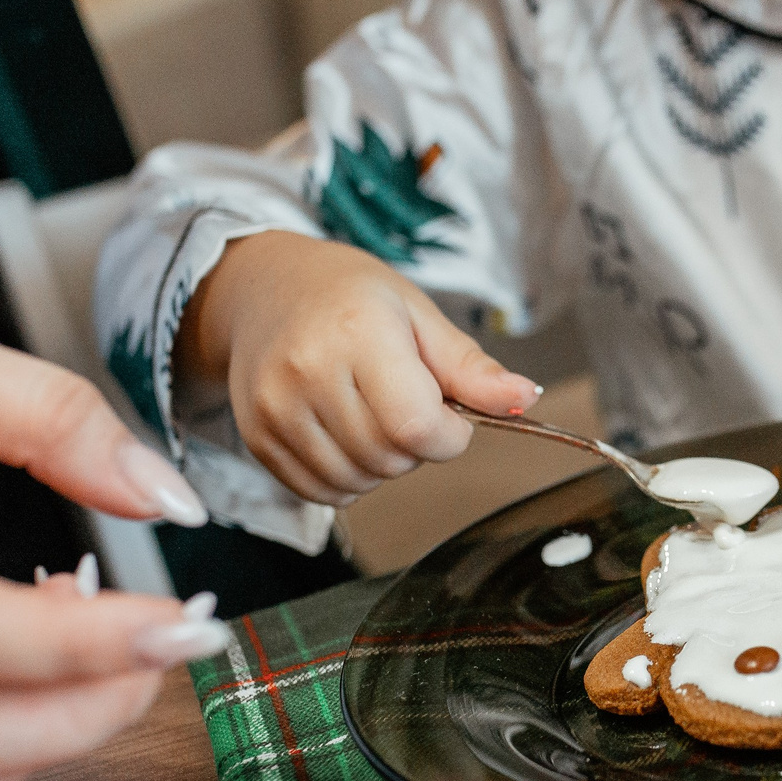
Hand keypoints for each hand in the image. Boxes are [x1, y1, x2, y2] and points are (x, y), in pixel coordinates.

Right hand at [179, 231, 540, 504]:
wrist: (265, 289)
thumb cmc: (350, 297)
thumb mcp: (420, 316)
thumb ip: (472, 368)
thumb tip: (525, 398)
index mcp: (359, 332)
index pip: (417, 426)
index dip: (450, 436)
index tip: (450, 416)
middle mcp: (308, 371)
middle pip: (390, 458)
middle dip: (416, 445)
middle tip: (403, 402)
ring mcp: (275, 408)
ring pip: (358, 481)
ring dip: (382, 464)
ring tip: (370, 413)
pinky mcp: (257, 436)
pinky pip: (321, 492)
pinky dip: (347, 477)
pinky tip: (344, 434)